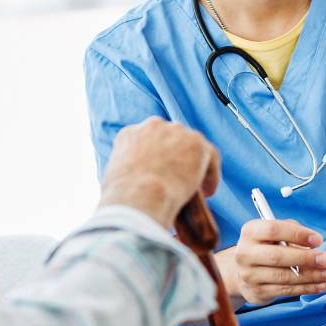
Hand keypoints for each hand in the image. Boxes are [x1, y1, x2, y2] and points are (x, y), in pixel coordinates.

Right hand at [99, 118, 220, 229]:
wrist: (139, 196)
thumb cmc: (123, 199)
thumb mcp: (114, 182)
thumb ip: (127, 177)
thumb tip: (137, 191)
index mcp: (129, 134)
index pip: (147, 141)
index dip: (156, 158)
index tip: (160, 174)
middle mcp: (152, 127)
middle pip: (170, 138)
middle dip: (175, 156)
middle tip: (178, 179)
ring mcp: (176, 132)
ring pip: (192, 146)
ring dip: (195, 165)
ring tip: (196, 188)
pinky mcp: (197, 143)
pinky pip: (210, 156)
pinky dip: (211, 175)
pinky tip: (207, 192)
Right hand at [223, 219, 325, 304]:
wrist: (243, 272)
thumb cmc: (267, 247)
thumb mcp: (276, 233)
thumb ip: (293, 231)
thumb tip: (313, 246)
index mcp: (250, 232)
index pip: (273, 230)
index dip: (297, 234)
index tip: (318, 240)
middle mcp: (245, 253)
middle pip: (277, 256)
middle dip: (306, 258)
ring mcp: (249, 275)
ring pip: (284, 276)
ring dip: (311, 276)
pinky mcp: (257, 292)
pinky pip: (286, 290)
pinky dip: (306, 288)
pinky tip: (320, 285)